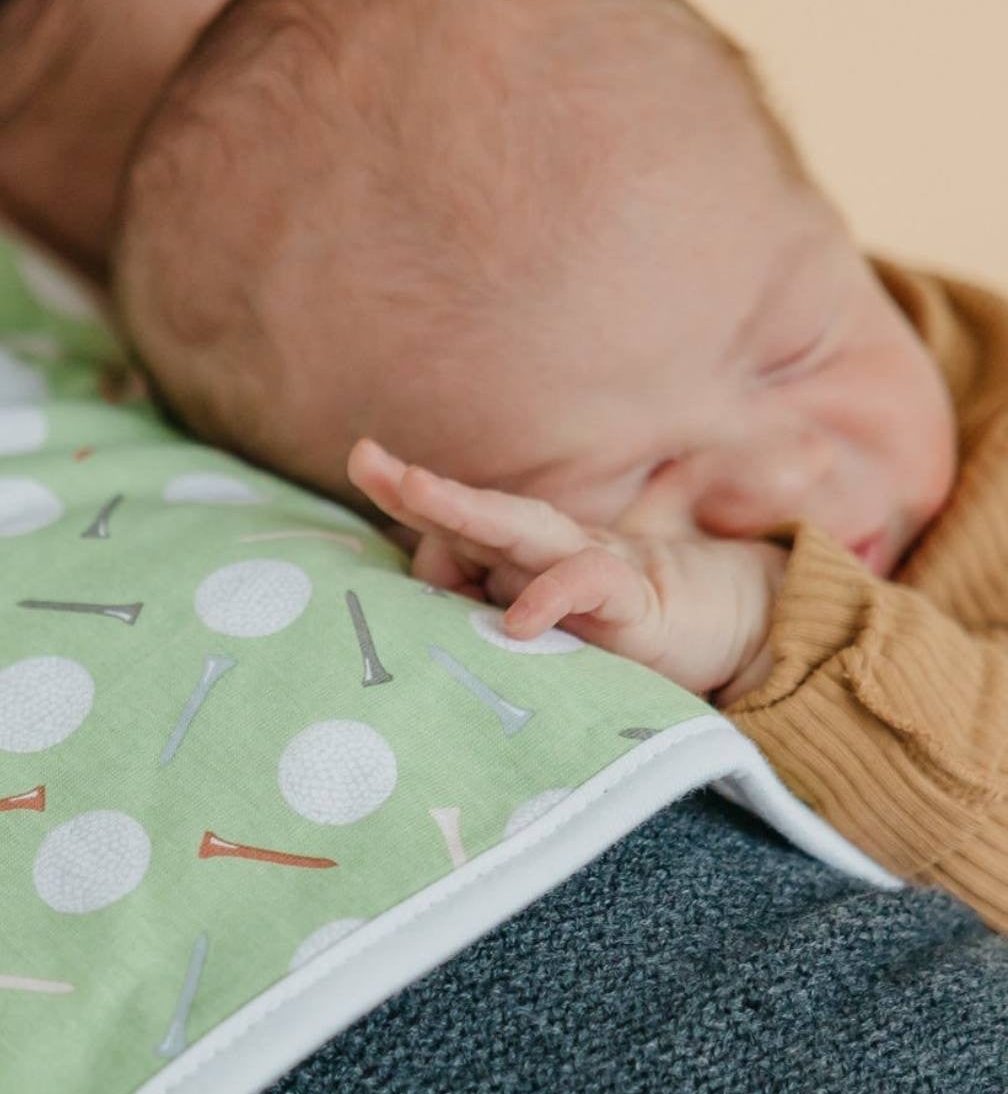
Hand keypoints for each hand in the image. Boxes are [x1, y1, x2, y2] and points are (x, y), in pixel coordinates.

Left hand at [348, 439, 784, 698]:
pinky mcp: (632, 600)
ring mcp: (590, 566)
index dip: (409, 498)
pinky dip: (551, 596)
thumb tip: (418, 613)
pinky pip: (588, 584)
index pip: (453, 528)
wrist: (726, 628)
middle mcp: (546, 551)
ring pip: (522, 531)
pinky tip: (518, 620)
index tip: (367, 463)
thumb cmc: (614, 633)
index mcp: (518, 558)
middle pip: (476, 514)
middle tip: (367, 460)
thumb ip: (478, 616)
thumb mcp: (533, 632)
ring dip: (466, 510)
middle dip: (419, 489)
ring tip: (413, 490)